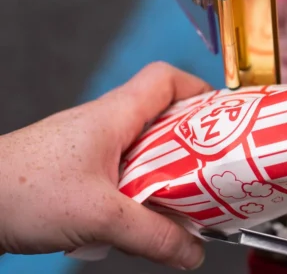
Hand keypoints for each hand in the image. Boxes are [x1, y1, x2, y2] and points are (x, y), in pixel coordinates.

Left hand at [0, 62, 211, 269]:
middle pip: (164, 117)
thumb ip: (154, 235)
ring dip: (167, 173)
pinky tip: (140, 219)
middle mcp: (104, 123)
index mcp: (114, 114)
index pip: (166, 78)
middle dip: (194, 143)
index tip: (222, 118)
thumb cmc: (18, 190)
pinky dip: (141, 191)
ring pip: (146, 149)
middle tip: (214, 170)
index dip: (199, 90)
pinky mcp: (78, 171)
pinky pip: (125, 172)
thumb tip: (191, 251)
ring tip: (183, 200)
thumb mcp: (100, 216)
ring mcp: (91, 147)